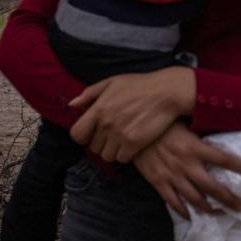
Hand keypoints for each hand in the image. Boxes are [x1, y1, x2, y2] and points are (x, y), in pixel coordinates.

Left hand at [69, 66, 195, 162]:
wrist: (168, 92)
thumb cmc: (141, 85)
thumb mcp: (113, 82)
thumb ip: (90, 93)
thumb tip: (72, 104)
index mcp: (98, 109)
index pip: (77, 134)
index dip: (83, 136)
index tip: (92, 133)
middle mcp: (106, 124)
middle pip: (94, 147)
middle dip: (101, 143)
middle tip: (113, 135)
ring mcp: (120, 135)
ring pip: (107, 155)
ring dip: (114, 151)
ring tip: (123, 140)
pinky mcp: (134, 143)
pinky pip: (122, 159)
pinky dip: (126, 154)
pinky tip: (133, 144)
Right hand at [134, 122, 240, 218]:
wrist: (133, 132)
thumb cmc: (163, 124)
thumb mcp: (186, 125)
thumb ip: (201, 136)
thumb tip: (221, 132)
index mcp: (196, 147)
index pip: (225, 159)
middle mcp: (186, 164)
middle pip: (213, 187)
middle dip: (229, 198)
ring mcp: (172, 176)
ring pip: (195, 199)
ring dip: (209, 209)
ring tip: (221, 213)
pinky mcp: (158, 182)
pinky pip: (172, 202)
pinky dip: (183, 211)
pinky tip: (191, 217)